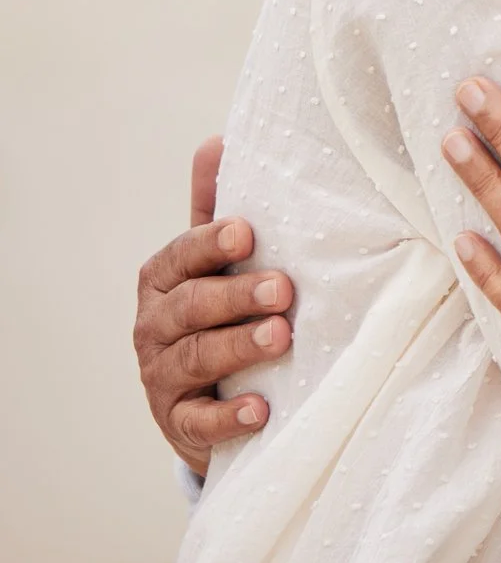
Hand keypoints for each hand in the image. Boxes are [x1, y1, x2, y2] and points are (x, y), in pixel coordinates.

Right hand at [133, 136, 292, 474]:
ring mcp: (163, 377)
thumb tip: (218, 139)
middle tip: (283, 288)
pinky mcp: (179, 423)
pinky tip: (261, 408)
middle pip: (189, 308)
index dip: (210, 245)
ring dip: (238, 346)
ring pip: (194, 359)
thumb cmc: (219, 310)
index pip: (180, 258)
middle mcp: (155, 326)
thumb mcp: (216, 262)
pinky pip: (198, 422)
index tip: (247, 234)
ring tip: (281, 337)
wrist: (206, 395)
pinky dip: (228, 416)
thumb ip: (215, 208)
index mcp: (165, 280)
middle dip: (234, 296)